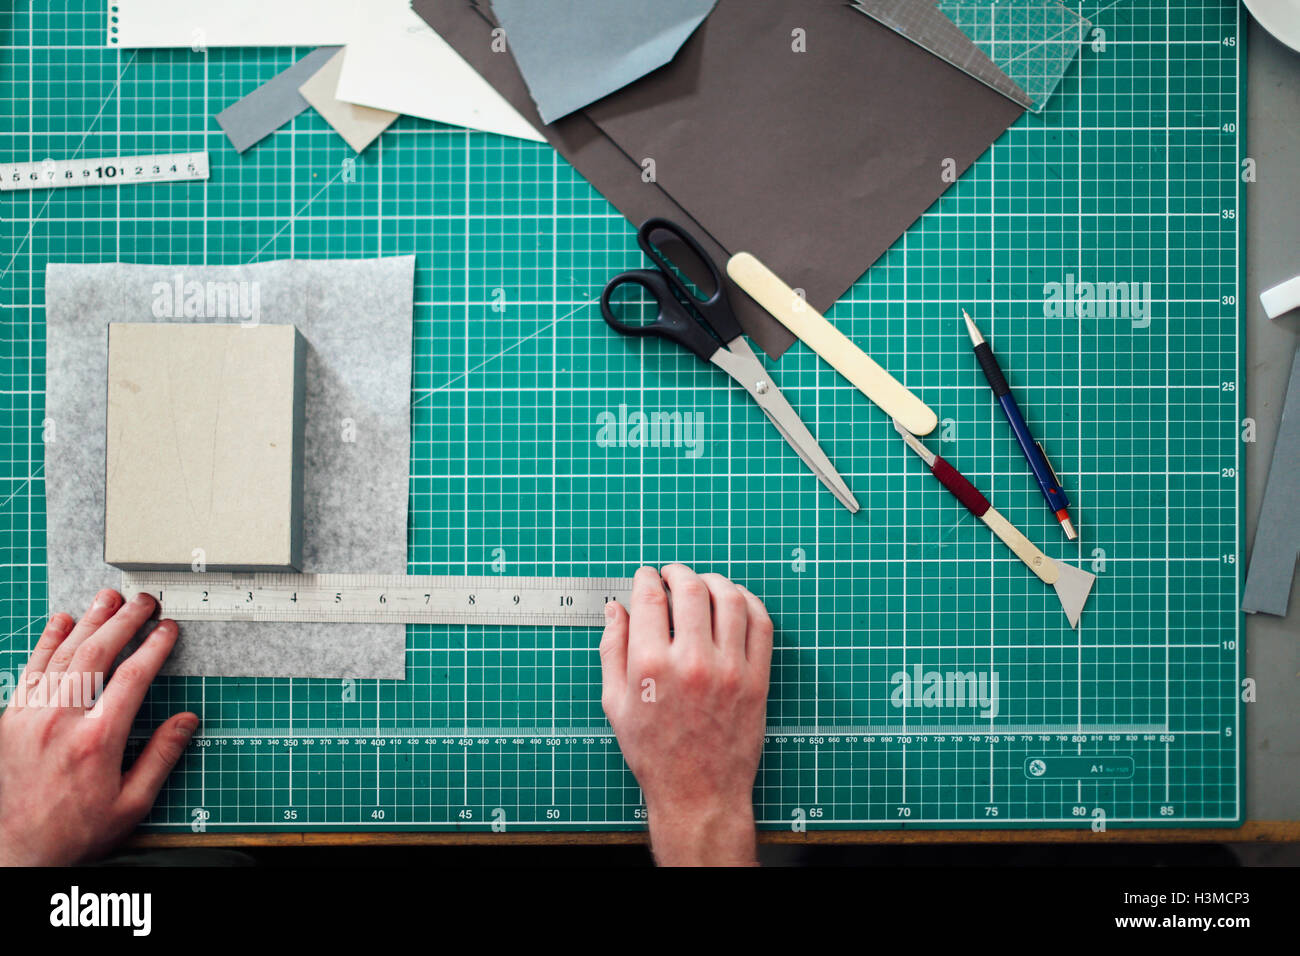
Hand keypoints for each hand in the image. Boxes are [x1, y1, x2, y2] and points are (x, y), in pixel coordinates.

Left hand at [0, 590, 197, 865]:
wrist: (18, 851)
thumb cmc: (77, 832)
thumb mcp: (132, 803)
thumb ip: (161, 756)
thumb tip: (188, 720)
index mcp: (98, 740)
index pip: (133, 676)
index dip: (154, 647)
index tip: (169, 629)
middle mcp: (61, 721)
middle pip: (97, 654)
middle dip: (124, 621)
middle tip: (144, 601)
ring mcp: (30, 717)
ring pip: (62, 655)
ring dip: (88, 621)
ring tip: (108, 598)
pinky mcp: (10, 720)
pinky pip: (31, 670)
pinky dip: (46, 641)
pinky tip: (61, 621)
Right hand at [599, 564, 772, 865]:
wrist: (698, 793)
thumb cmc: (653, 752)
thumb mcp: (615, 702)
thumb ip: (613, 649)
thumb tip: (616, 608)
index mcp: (651, 666)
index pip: (651, 598)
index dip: (647, 578)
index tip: (647, 577)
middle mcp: (692, 662)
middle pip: (691, 589)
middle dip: (679, 573)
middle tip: (673, 575)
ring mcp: (730, 670)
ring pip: (730, 599)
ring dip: (714, 581)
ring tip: (703, 585)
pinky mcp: (756, 679)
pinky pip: (760, 624)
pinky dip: (748, 602)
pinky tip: (734, 603)